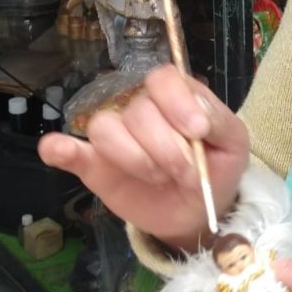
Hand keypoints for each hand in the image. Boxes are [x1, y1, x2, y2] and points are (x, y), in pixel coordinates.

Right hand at [37, 64, 248, 248]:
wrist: (200, 212)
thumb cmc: (217, 168)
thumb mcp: (233, 143)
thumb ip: (219, 121)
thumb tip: (197, 117)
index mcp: (176, 96)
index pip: (163, 79)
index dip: (177, 103)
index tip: (197, 131)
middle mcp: (142, 109)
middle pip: (139, 110)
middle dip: (167, 148)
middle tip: (187, 174)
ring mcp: (116, 137)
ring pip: (107, 128)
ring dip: (135, 158)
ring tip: (159, 178)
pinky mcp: (94, 165)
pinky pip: (68, 150)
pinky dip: (60, 148)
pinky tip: (57, 150)